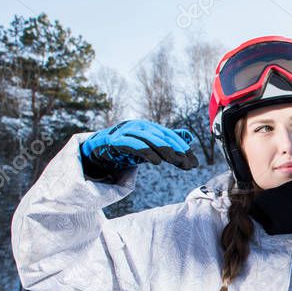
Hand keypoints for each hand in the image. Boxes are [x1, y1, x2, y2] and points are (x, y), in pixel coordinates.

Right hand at [80, 120, 197, 173]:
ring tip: (178, 162)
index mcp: (148, 127)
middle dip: (177, 151)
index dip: (182, 148)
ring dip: (166, 151)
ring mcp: (126, 131)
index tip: (194, 162)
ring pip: (150, 139)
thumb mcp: (149, 146)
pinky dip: (146, 152)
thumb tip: (188, 136)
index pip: (169, 136)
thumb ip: (167, 141)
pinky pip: (133, 145)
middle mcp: (138, 126)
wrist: (98, 150)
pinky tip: (157, 162)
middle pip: (162, 137)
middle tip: (189, 164)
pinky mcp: (115, 141)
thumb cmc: (126, 148)